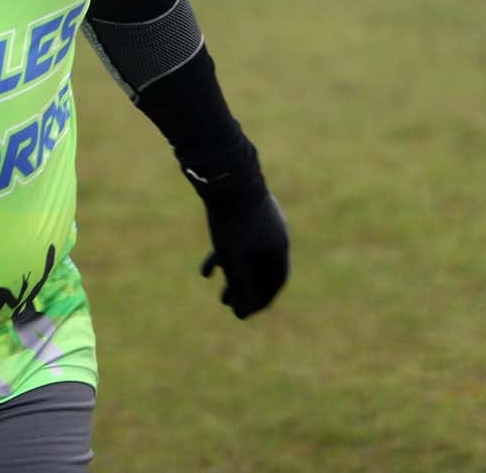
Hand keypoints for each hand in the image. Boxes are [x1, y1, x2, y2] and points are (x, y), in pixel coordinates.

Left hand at [189, 145, 289, 319]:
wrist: (223, 171)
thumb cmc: (230, 217)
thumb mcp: (233, 256)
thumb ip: (240, 284)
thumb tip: (243, 313)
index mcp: (279, 244)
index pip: (276, 281)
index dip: (262, 300)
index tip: (247, 313)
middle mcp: (274, 232)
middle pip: (262, 270)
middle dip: (246, 290)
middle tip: (230, 306)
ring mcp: (259, 220)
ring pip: (247, 255)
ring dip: (233, 274)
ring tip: (217, 289)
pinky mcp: (241, 211)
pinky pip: (235, 240)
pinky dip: (223, 255)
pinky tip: (206, 270)